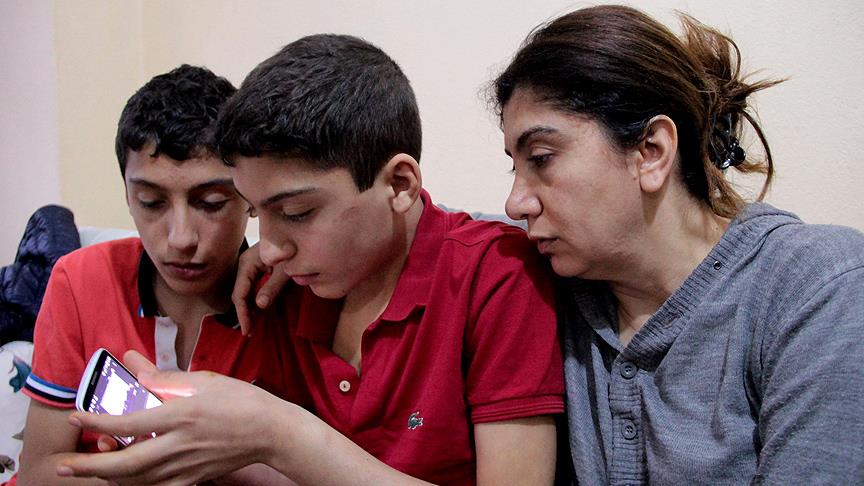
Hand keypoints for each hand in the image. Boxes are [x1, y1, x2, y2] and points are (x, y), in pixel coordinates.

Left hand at [58, 350, 284, 485]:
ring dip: (108, 477)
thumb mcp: (203, 381)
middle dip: (89, 466)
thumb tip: (132, 363)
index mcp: (181, 415)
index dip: (98, 419)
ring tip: (91, 468)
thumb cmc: (241, 402)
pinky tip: (126, 481)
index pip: (129, 421)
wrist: (271, 432)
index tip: (78, 414)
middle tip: (63, 466)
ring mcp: (185, 467)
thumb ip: (163, 377)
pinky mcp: (193, 479)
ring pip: (136, 481)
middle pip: (124, 464)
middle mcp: (179, 445)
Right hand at [233, 243, 291, 334]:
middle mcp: (244, 265)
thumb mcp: (284, 270)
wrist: (298, 238)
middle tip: (250, 332)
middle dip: (243, 314)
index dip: (242, 313)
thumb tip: (259, 305)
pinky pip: (250, 289)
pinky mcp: (256, 271)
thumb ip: (272, 286)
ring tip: (252, 327)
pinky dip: (253, 302)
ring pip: (244, 293)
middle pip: (239, 294)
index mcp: (247, 263)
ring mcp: (249, 268)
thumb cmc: (292, 250)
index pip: (240, 293)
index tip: (247, 329)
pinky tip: (257, 314)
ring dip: (247, 310)